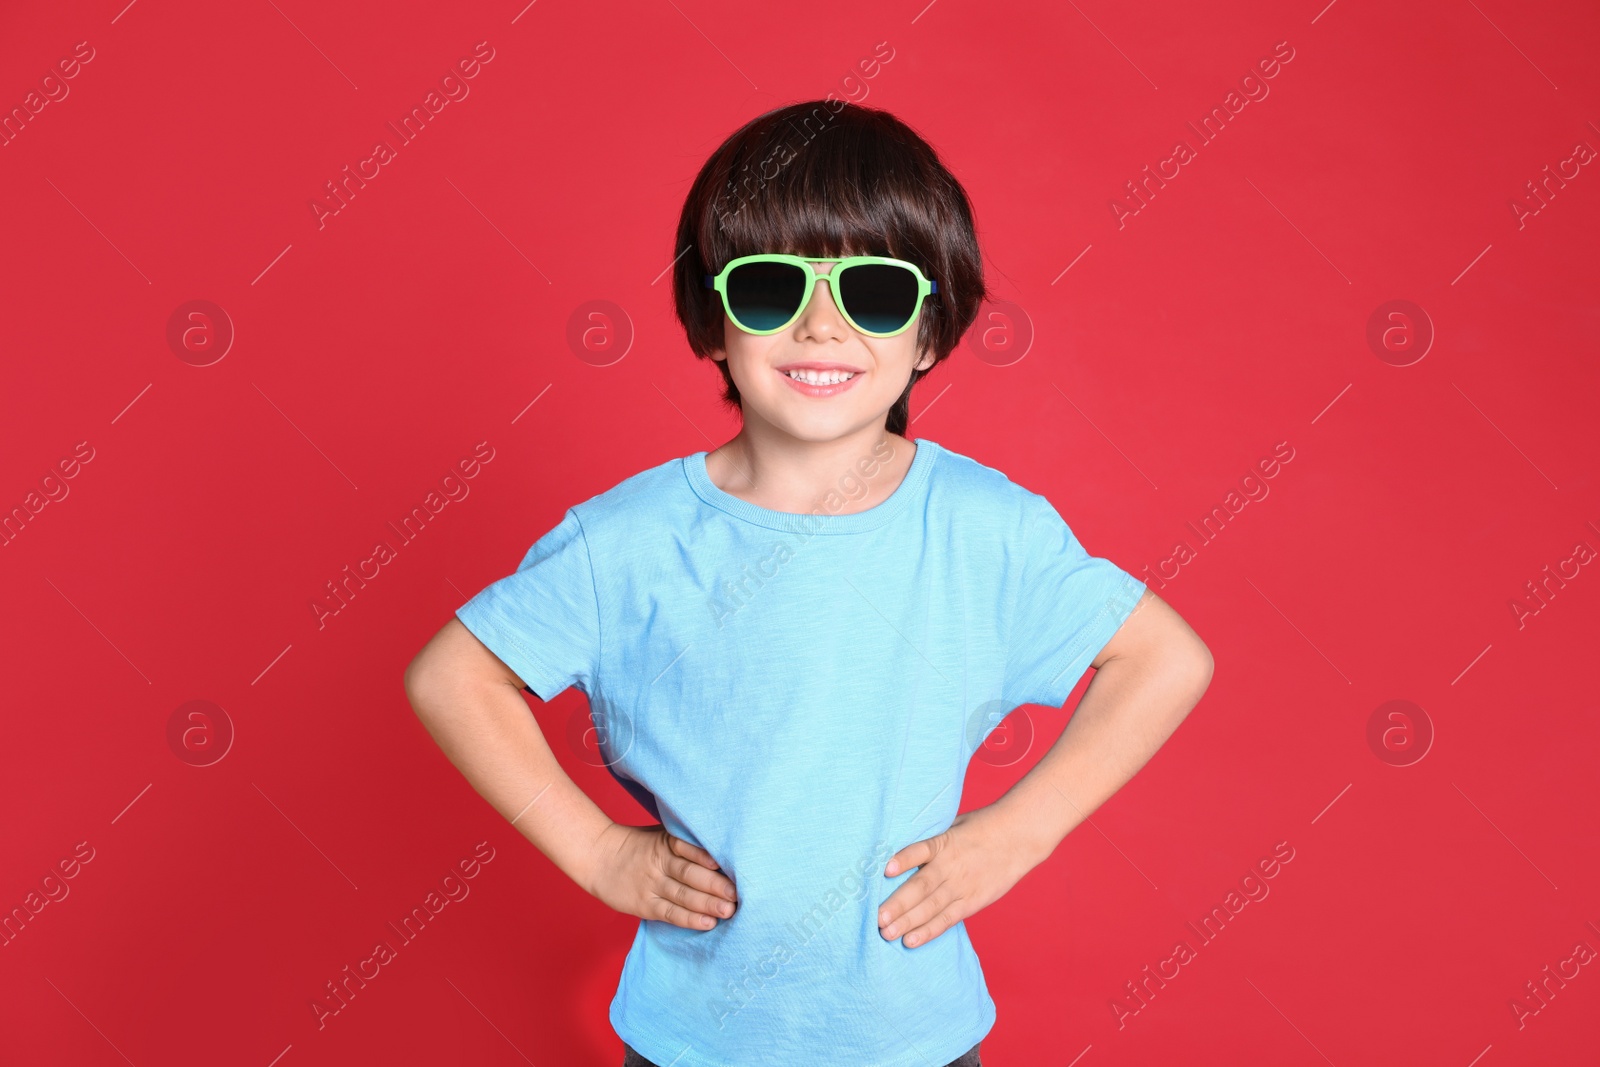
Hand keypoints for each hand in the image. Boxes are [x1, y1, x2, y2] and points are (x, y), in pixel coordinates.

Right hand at [584, 823, 738, 930]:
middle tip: (738, 894)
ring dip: (708, 904)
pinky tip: (707, 923)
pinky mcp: (645, 905)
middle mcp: (659, 864)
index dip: (708, 856)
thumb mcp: (659, 835)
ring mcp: (652, 885)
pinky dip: (690, 919)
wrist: (598, 857)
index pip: (689, 849)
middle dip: (716, 885)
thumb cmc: (636, 845)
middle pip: (690, 874)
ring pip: (683, 895)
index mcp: (666, 843)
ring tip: (729, 910)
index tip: (731, 863)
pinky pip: (670, 913)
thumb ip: (685, 842)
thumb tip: (721, 853)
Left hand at [877, 804, 1042, 948]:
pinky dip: (929, 930)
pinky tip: (912, 940)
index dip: (904, 860)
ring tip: (887, 933)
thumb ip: (930, 840)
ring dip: (908, 922)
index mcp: (943, 843)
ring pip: (931, 907)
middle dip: (897, 904)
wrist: (1018, 836)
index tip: (885, 870)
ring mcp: (962, 886)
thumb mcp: (952, 824)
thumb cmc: (981, 827)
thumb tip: (897, 849)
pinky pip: (948, 918)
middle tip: (876, 920)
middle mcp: (951, 867)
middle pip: (921, 887)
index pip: (920, 851)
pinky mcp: (972, 901)